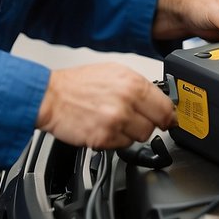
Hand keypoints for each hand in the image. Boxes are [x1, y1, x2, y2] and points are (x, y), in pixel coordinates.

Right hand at [36, 63, 175, 149]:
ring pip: (140, 137)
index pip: (165, 107)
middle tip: (133, 118)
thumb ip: (139, 86)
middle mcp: (126, 102)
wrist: (50, 97)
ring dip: (130, 133)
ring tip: (113, 121)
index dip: (167, 115)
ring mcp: (116, 122)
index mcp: (132, 83)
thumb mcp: (113, 72)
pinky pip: (122, 146)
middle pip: (155, 125)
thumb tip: (158, 99)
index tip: (167, 119)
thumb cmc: (78, 84)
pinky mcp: (104, 139)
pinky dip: (115, 140)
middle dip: (147, 123)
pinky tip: (103, 127)